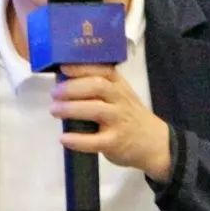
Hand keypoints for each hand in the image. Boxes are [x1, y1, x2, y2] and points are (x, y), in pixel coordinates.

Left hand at [50, 64, 171, 181]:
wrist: (155, 143)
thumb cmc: (129, 116)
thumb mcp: (121, 95)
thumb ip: (100, 87)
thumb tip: (64, 81)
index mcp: (119, 86)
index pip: (102, 71)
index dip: (82, 68)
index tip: (63, 68)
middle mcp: (120, 100)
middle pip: (97, 87)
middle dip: (73, 88)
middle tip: (54, 93)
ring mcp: (119, 121)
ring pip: (95, 110)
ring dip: (71, 109)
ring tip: (54, 110)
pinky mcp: (115, 142)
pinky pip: (95, 141)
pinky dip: (77, 140)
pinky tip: (64, 138)